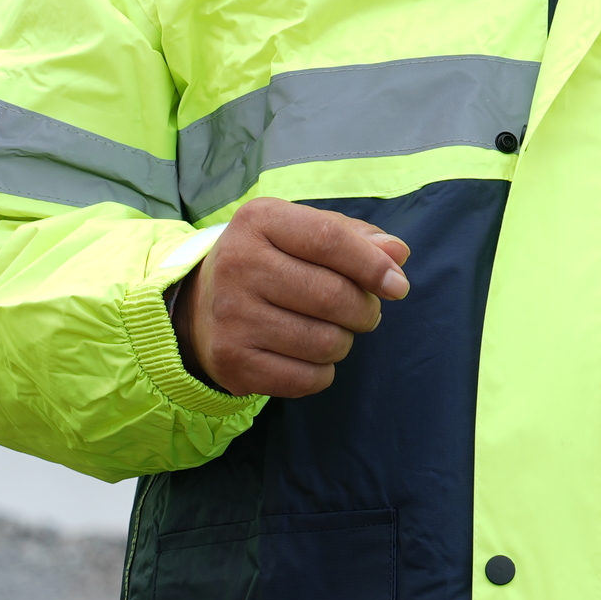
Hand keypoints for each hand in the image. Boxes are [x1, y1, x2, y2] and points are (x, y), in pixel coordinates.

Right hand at [172, 198, 409, 398]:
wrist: (202, 307)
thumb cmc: (272, 262)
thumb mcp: (303, 233)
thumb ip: (354, 238)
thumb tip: (397, 254)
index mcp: (258, 220)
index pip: (329, 240)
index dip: (372, 266)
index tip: (398, 286)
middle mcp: (237, 264)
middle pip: (332, 296)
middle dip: (364, 310)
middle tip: (363, 312)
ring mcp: (231, 316)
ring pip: (324, 342)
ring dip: (344, 342)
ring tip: (332, 331)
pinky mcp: (232, 361)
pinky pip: (307, 379)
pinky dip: (322, 372)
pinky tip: (309, 356)